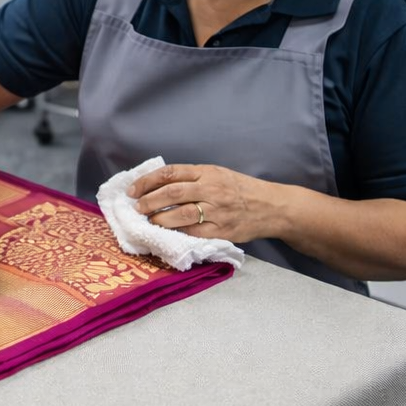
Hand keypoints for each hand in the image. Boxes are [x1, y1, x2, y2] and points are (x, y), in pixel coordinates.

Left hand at [126, 163, 285, 243]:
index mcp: (207, 172)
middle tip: (136, 208)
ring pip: (180, 215)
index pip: (170, 173)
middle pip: (171, 193)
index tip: (132, 190)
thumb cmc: (241, 189)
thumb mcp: (218, 174)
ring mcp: (216, 211)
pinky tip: (166, 234)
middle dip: (148, 201)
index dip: (147, 181)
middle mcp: (210, 189)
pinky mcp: (222, 230)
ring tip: (148, 222)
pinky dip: (177, 234)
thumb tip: (158, 185)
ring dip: (159, 219)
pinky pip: (193, 233)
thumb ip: (192, 177)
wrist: (272, 206)